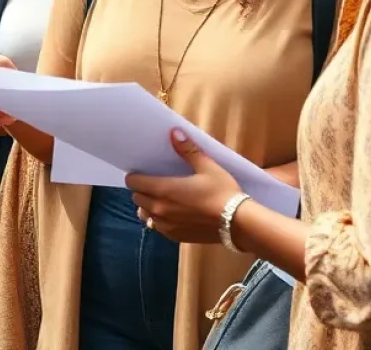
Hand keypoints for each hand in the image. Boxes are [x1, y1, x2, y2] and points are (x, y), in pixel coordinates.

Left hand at [126, 129, 243, 243]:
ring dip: (147, 205)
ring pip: (144, 214)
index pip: (134, 183)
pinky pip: (156, 227)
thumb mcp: (207, 166)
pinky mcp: (175, 237)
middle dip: (141, 189)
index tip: (144, 170)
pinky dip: (158, 219)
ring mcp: (166, 226)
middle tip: (154, 181)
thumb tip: (174, 132)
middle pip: (137, 197)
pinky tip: (171, 212)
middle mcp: (160, 210)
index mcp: (164, 190)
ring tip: (160, 198)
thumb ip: (188, 150)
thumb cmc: (222, 191)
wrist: (237, 223)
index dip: (136, 175)